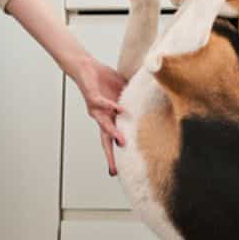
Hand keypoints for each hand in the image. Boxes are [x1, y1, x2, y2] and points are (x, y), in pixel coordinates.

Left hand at [72, 58, 126, 174]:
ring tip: (122, 142)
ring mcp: (96, 108)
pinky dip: (111, 106)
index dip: (115, 155)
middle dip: (110, 155)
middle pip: (106, 140)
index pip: (112, 140)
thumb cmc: (103, 81)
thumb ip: (133, 101)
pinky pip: (102, 103)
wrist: (86, 68)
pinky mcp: (92, 97)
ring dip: (113, 133)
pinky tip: (120, 110)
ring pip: (104, 125)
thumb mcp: (123, 93)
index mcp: (109, 118)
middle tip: (115, 170)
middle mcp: (101, 117)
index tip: (118, 172)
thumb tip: (153, 103)